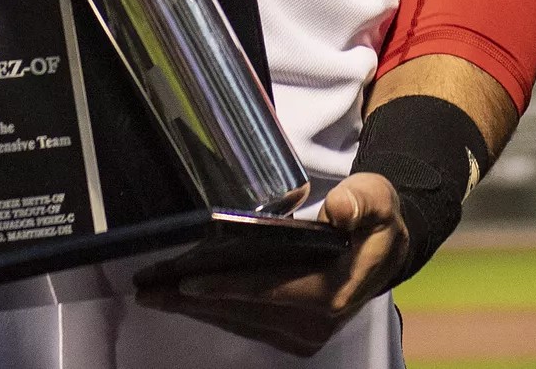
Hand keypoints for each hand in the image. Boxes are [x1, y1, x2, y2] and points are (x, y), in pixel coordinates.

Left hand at [137, 171, 407, 354]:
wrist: (387, 249)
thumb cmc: (375, 218)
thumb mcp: (375, 198)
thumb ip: (360, 202)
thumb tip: (339, 210)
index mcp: (333, 292)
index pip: (269, 290)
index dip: (226, 286)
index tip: (187, 281)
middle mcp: (316, 323)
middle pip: (244, 310)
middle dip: (194, 300)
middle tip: (148, 288)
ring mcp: (304, 334)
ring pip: (240, 320)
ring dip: (197, 309)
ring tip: (155, 293)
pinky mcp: (294, 336)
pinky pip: (246, 324)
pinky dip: (215, 310)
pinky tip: (186, 298)